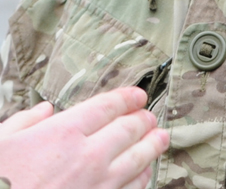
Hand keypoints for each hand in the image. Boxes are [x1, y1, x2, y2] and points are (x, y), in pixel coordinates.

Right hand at [0, 87, 168, 188]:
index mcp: (64, 132)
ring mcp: (97, 185)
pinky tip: (145, 173)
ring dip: (152, 146)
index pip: (108, 106)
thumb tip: (43, 111)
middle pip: (129, 129)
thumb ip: (26, 121)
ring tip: (161, 138)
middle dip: (144, 119)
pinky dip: (142, 178)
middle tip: (151, 116)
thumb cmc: (2, 179)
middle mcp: (87, 156)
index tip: (138, 95)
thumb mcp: (3, 141)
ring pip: (137, 160)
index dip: (128, 97)